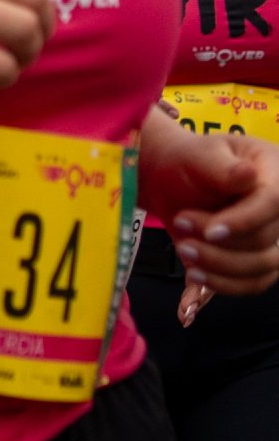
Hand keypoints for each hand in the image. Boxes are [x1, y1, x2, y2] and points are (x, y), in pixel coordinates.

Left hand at [142, 119, 278, 300]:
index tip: (211, 232)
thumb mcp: (200, 154)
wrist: (172, 179)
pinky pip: (251, 283)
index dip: (244, 222)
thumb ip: (222, 168)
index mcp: (276, 175)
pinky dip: (222, 286)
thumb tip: (247, 174)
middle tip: (180, 224)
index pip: (273, 202)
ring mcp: (271, 239)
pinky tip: (193, 284)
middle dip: (219, 242)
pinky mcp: (254, 261)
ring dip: (219, 267)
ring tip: (184, 249)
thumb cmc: (189, 161)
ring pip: (262, 268)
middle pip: (264, 241)